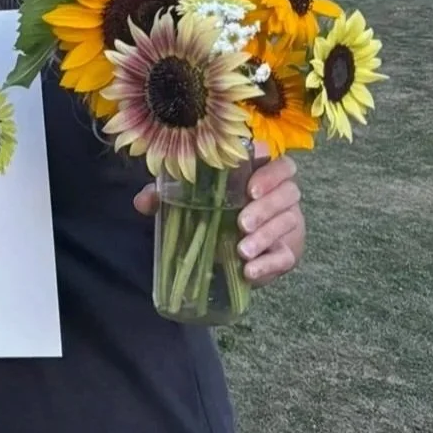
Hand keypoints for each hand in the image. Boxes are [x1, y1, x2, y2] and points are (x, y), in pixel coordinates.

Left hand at [132, 153, 303, 286]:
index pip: (278, 162)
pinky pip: (286, 255)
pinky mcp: (288, 251)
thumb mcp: (187, 200)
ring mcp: (287, 222)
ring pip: (288, 221)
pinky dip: (269, 263)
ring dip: (265, 236)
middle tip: (241, 222)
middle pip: (288, 191)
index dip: (269, 169)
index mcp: (258, 174)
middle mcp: (279, 194)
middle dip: (266, 207)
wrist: (229, 248)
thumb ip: (166, 195)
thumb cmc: (212, 211)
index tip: (250, 185)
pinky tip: (249, 270)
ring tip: (241, 250)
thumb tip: (143, 200)